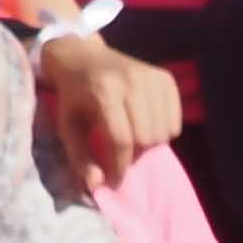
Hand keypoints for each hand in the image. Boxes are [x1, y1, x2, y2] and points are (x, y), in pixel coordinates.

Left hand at [35, 33, 181, 190]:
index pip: (122, 139)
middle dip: (135, 153)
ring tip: (133, 137)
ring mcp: (152, 77)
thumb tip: (97, 185)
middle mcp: (132, 81)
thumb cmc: (74, 96)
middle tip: (122, 151)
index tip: (115, 178)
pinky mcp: (165, 78)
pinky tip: (146, 123)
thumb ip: (80, 157)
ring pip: (164, 132)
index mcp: (104, 91)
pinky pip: (175, 121)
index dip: (120, 166)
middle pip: (147, 137)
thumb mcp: (68, 126)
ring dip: (150, 144)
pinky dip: (163, 130)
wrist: (82, 56)